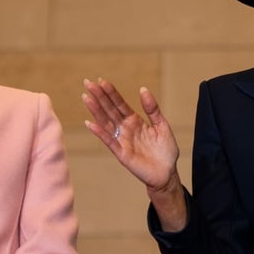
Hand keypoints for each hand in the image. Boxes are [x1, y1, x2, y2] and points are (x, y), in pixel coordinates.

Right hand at [82, 78, 188, 230]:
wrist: (167, 173)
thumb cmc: (165, 150)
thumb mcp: (162, 125)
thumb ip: (152, 109)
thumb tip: (143, 89)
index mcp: (135, 121)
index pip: (120, 104)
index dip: (111, 93)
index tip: (101, 80)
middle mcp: (126, 129)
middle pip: (110, 110)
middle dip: (99, 96)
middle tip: (87, 83)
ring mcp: (122, 141)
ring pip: (106, 123)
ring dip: (96, 110)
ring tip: (86, 97)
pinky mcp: (122, 154)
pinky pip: (109, 141)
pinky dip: (100, 132)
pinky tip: (90, 123)